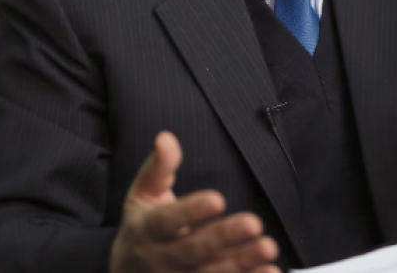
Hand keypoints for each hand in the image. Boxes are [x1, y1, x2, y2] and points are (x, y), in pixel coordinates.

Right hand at [111, 132, 279, 272]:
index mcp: (148, 229)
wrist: (126, 272)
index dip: (191, 212)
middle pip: (193, 251)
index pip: (168, 220)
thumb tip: (166, 138)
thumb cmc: (143, 226)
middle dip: (224, 238)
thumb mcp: (143, 194)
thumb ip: (158, 168)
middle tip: (254, 223)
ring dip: (241, 264)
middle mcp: (162, 258)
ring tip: (268, 250)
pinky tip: (270, 272)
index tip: (218, 199)